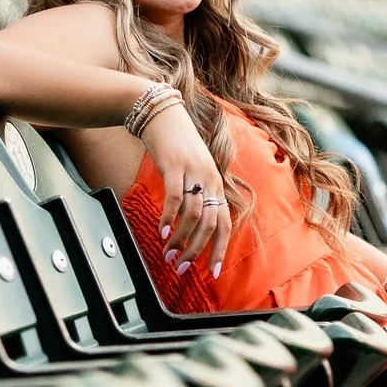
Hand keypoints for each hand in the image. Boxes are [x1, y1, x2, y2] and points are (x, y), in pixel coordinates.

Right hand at [146, 103, 231, 278]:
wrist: (162, 114)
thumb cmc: (176, 145)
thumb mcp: (193, 170)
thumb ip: (195, 194)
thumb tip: (189, 226)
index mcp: (216, 183)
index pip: (225, 223)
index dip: (219, 249)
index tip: (211, 273)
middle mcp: (210, 179)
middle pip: (211, 223)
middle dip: (197, 251)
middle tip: (181, 268)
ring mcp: (194, 171)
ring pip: (194, 214)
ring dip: (181, 239)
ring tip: (168, 254)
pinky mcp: (175, 164)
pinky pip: (175, 197)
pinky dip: (169, 217)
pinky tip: (162, 231)